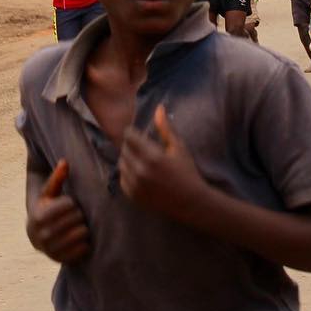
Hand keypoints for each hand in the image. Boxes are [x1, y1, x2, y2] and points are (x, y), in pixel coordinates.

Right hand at [25, 160, 90, 263]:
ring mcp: (52, 250)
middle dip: (79, 215)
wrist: (38, 236)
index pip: (69, 205)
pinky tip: (79, 239)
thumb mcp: (49, 194)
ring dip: (84, 228)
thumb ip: (56, 178)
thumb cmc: (47, 209)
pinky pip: (84, 249)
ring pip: (83, 233)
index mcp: (39, 217)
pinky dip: (85, 243)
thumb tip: (65, 161)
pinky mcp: (61, 260)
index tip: (69, 204)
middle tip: (75, 216)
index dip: (72, 203)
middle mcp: (43, 235)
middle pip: (77, 218)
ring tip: (78, 226)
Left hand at [118, 105, 211, 221]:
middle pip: (124, 149)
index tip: (139, 134)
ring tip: (141, 159)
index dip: (133, 132)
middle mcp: (140, 170)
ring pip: (121, 164)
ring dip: (128, 158)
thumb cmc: (187, 172)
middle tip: (141, 146)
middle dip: (131, 145)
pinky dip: (127, 173)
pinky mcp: (133, 195)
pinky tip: (139, 172)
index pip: (130, 136)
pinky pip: (122, 179)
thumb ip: (165, 128)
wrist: (190, 202)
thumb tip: (158, 108)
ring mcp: (135, 184)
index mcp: (152, 156)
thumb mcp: (179, 148)